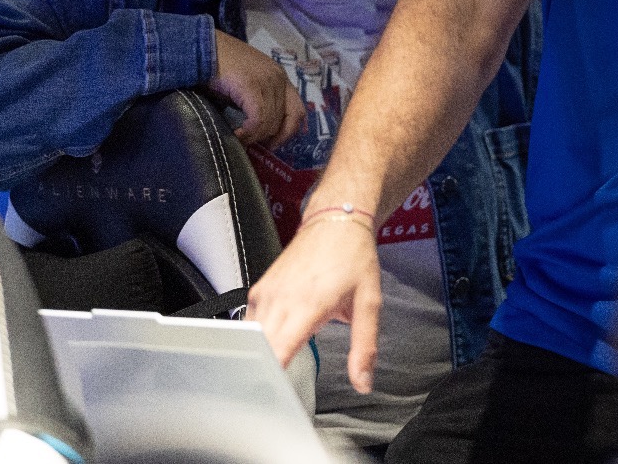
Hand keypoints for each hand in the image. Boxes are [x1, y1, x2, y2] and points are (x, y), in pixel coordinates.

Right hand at [210, 31, 305, 145]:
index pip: (298, 110)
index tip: (271, 144)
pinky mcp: (252, 85)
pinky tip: (236, 135)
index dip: (288, 131)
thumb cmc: (215, 68)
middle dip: (271, 137)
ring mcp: (267, 80)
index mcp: (279, 77)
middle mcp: (278, 78)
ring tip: (239, 138)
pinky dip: (249, 132)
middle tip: (252, 144)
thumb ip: (254, 103)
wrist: (198, 47)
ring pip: (271, 121)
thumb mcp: (243, 86)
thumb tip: (256, 131)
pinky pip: (258, 119)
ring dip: (255, 136)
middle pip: (287, 119)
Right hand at [248, 216, 383, 391]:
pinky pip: (249, 321)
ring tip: (274, 369)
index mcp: (307, 306)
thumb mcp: (369, 305)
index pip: (277, 351)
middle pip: (257, 349)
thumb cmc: (354, 259)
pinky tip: (273, 342)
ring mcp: (266, 293)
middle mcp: (280, 299)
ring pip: (249, 337)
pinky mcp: (259, 288)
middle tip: (277, 390)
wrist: (337, 222)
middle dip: (264, 371)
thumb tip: (363, 382)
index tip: (277, 396)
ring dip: (258, 354)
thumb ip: (364, 348)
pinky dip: (257, 337)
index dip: (273, 377)